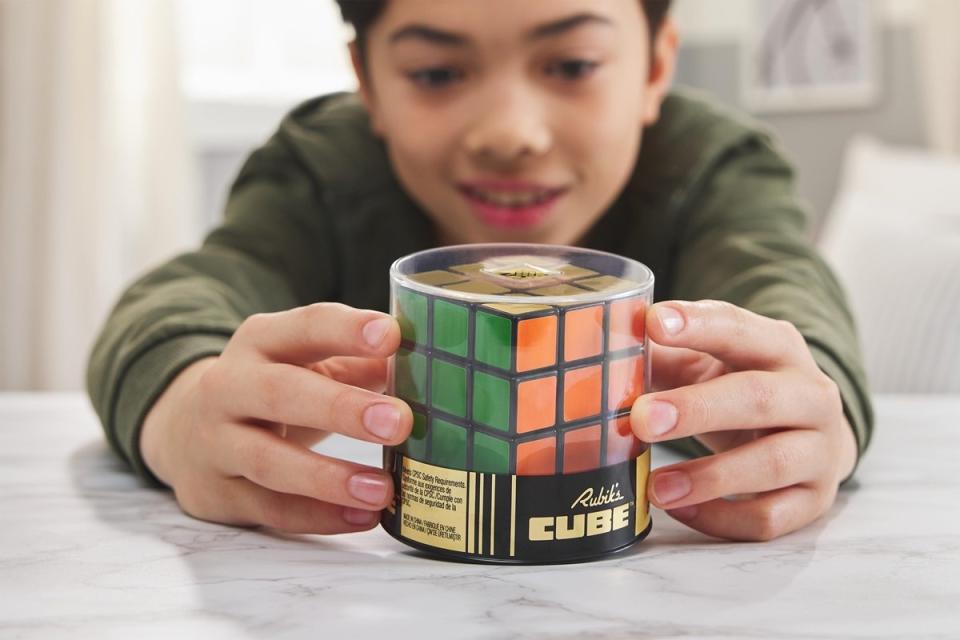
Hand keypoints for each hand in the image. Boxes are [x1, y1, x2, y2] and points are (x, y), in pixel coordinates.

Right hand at [140, 303, 411, 533]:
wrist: (184, 431)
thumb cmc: (272, 391)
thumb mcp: (307, 364)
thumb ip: (359, 364)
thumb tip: (422, 369)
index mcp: (262, 341)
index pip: (304, 328)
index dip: (347, 330)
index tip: (392, 336)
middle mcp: (229, 385)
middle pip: (281, 392)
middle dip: (341, 407)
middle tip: (399, 422)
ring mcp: (216, 442)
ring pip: (269, 460)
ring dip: (328, 478)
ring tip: (383, 488)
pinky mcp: (217, 492)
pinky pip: (270, 508)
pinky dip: (317, 516)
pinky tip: (361, 517)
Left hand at [630, 300, 857, 540]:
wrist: (812, 434)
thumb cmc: (741, 390)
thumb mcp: (708, 364)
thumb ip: (661, 356)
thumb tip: (603, 346)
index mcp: (779, 347)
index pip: (739, 329)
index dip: (697, 325)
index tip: (652, 323)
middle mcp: (810, 394)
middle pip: (757, 398)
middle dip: (697, 410)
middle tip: (641, 419)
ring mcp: (820, 449)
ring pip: (771, 463)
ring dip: (709, 477)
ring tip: (655, 486)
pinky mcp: (815, 500)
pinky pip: (770, 517)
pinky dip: (723, 518)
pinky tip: (681, 510)